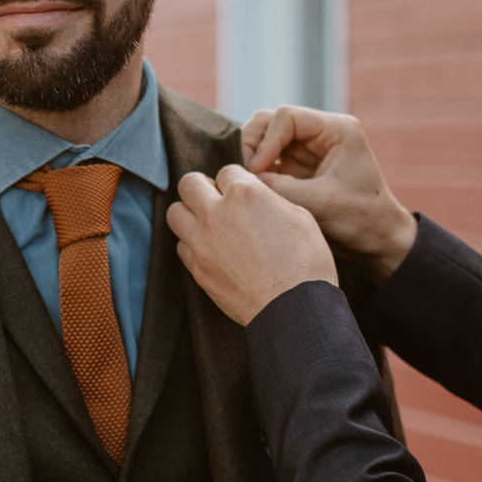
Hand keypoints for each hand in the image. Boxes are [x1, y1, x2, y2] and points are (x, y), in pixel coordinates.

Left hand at [167, 165, 336, 325]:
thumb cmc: (306, 263)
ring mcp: (201, 242)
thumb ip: (269, 198)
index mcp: (244, 193)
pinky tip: (211, 250)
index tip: (243, 194)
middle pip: (188, 183)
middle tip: (217, 201)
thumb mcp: (300, 216)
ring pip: (175, 213)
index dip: (237, 182)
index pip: (226, 171)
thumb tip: (256, 195)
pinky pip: (182, 246)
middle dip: (203, 188)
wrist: (295, 310)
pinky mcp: (197, 269)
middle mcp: (216, 213)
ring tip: (208, 224)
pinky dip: (192, 244)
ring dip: (190, 214)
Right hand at [242, 106, 416, 283]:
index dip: (266, 140)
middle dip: (252, 145)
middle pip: (271, 122)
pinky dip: (255, 173)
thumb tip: (241, 180)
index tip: (256, 170)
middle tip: (243, 174)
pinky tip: (252, 189)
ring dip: (250, 158)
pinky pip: (266, 160)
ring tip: (246, 182)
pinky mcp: (297, 168)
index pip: (287, 117)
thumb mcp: (320, 203)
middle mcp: (320, 133)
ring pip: (264, 139)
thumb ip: (280, 188)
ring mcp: (307, 150)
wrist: (378, 243)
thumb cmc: (360, 221)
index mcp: (336, 130)